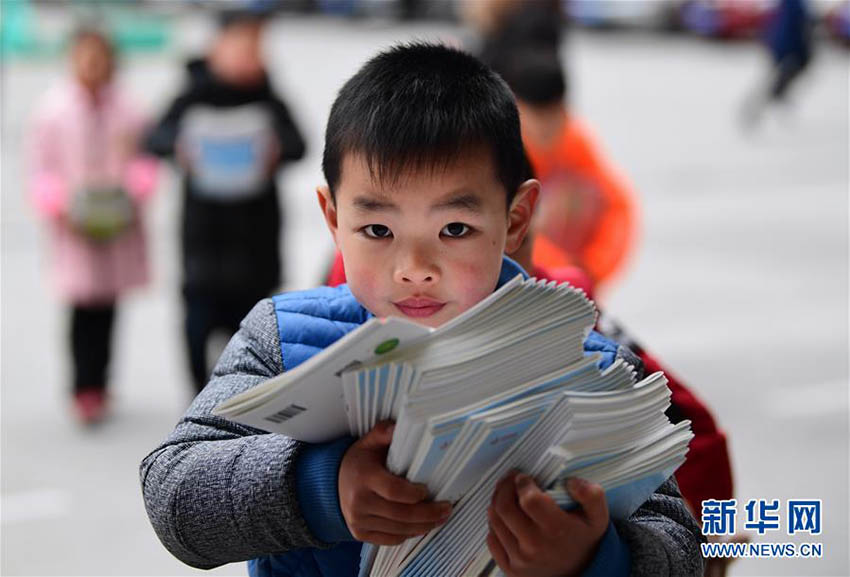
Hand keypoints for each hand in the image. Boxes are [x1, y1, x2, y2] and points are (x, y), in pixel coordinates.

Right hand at [338, 421, 451, 545]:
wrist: (331, 484)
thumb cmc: (358, 462)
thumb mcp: (368, 443)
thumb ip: (383, 433)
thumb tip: (399, 426)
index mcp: (363, 477)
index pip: (393, 490)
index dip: (414, 494)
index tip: (428, 490)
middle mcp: (359, 502)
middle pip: (400, 514)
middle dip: (428, 514)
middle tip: (446, 509)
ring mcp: (358, 521)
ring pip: (398, 531)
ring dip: (423, 527)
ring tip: (439, 519)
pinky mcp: (360, 533)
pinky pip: (390, 540)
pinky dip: (408, 535)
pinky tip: (421, 527)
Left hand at [487, 472, 608, 576]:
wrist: (579, 573)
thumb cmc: (582, 538)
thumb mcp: (597, 516)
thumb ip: (591, 495)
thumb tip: (571, 481)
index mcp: (556, 530)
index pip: (529, 500)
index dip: (522, 483)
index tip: (524, 477)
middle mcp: (535, 546)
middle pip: (504, 507)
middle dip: (504, 486)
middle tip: (510, 478)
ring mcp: (519, 560)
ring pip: (494, 520)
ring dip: (497, 501)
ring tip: (507, 494)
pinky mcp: (509, 569)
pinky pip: (491, 539)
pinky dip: (495, 523)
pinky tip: (506, 517)